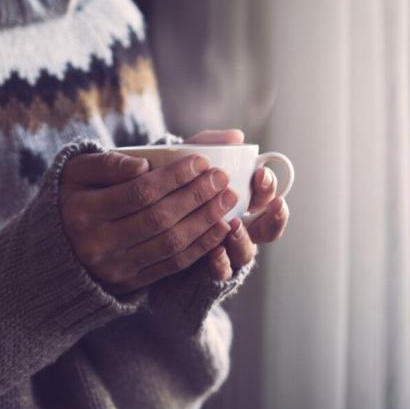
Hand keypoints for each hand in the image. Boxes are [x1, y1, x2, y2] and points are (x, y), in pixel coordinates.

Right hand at [59, 150, 238, 293]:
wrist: (53, 247)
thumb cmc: (73, 197)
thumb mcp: (77, 171)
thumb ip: (109, 162)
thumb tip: (144, 164)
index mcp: (82, 211)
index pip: (139, 193)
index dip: (175, 177)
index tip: (202, 161)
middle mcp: (97, 244)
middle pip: (159, 219)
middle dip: (197, 197)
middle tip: (223, 179)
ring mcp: (114, 267)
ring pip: (169, 244)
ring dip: (205, 221)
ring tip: (227, 201)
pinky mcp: (129, 283)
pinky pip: (171, 266)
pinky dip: (200, 247)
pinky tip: (220, 228)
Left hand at [185, 130, 290, 280]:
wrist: (138, 212)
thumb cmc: (171, 180)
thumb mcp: (186, 157)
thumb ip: (208, 144)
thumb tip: (237, 136)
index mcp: (241, 200)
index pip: (266, 196)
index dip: (269, 187)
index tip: (260, 174)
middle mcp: (239, 227)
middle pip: (267, 228)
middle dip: (271, 215)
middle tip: (263, 204)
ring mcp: (225, 249)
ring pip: (247, 253)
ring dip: (244, 239)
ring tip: (235, 226)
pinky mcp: (206, 268)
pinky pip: (222, 273)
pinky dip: (221, 262)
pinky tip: (215, 251)